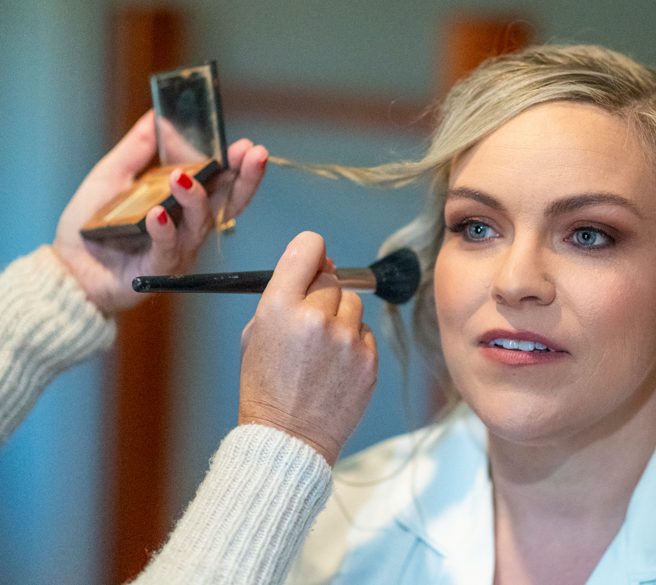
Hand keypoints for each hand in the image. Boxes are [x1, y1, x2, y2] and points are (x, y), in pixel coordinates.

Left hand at [52, 111, 268, 313]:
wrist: (67, 265)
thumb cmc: (92, 222)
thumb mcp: (114, 174)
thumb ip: (138, 148)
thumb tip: (157, 115)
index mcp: (186, 202)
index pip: (223, 182)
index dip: (239, 166)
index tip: (249, 146)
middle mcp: (189, 225)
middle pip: (228, 203)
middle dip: (244, 179)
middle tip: (251, 155)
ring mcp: (178, 248)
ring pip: (199, 224)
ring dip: (196, 198)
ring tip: (182, 177)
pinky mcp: (157, 269)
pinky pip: (166, 248)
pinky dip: (164, 229)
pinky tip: (157, 213)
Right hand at [238, 232, 377, 464]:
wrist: (287, 438)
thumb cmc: (266, 388)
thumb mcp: (256, 333)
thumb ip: (285, 295)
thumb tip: (321, 265)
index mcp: (279, 306)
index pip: (309, 247)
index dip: (312, 252)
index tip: (314, 261)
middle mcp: (315, 317)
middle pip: (332, 278)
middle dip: (321, 294)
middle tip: (309, 322)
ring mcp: (346, 339)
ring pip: (353, 305)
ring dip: (340, 319)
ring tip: (321, 351)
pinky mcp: (368, 359)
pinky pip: (365, 333)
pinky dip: (353, 343)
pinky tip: (334, 367)